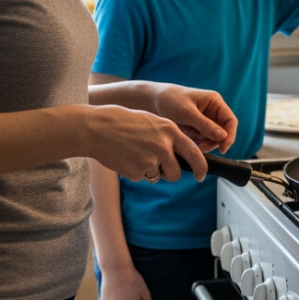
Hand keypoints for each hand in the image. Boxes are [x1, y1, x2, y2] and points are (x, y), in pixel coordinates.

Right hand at [86, 105, 203, 181]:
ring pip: (158, 177)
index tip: (201, 175)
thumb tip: (179, 153)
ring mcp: (151, 160)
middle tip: (158, 168)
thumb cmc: (122, 122)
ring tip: (135, 155)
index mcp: (170, 130)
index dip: (200, 166)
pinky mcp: (137, 172)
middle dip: (169, 174)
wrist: (97, 128)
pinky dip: (134, 172)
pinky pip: (141, 177)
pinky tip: (125, 158)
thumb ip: (167, 136)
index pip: (194, 152)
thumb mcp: (152, 122)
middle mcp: (163, 146)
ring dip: (150, 172)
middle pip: (176, 172)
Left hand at [140, 83, 237, 153]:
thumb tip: (223, 136)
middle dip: (215, 142)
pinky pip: (203, 140)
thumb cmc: (169, 100)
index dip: (230, 135)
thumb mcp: (187, 112)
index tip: (223, 149)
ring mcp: (204, 121)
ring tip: (194, 146)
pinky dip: (199, 145)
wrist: (151, 101)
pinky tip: (189, 143)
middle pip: (223, 132)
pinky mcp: (196, 128)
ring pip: (214, 138)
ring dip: (206, 145)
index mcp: (214, 102)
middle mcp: (212, 111)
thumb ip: (205, 125)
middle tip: (202, 148)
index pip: (230, 121)